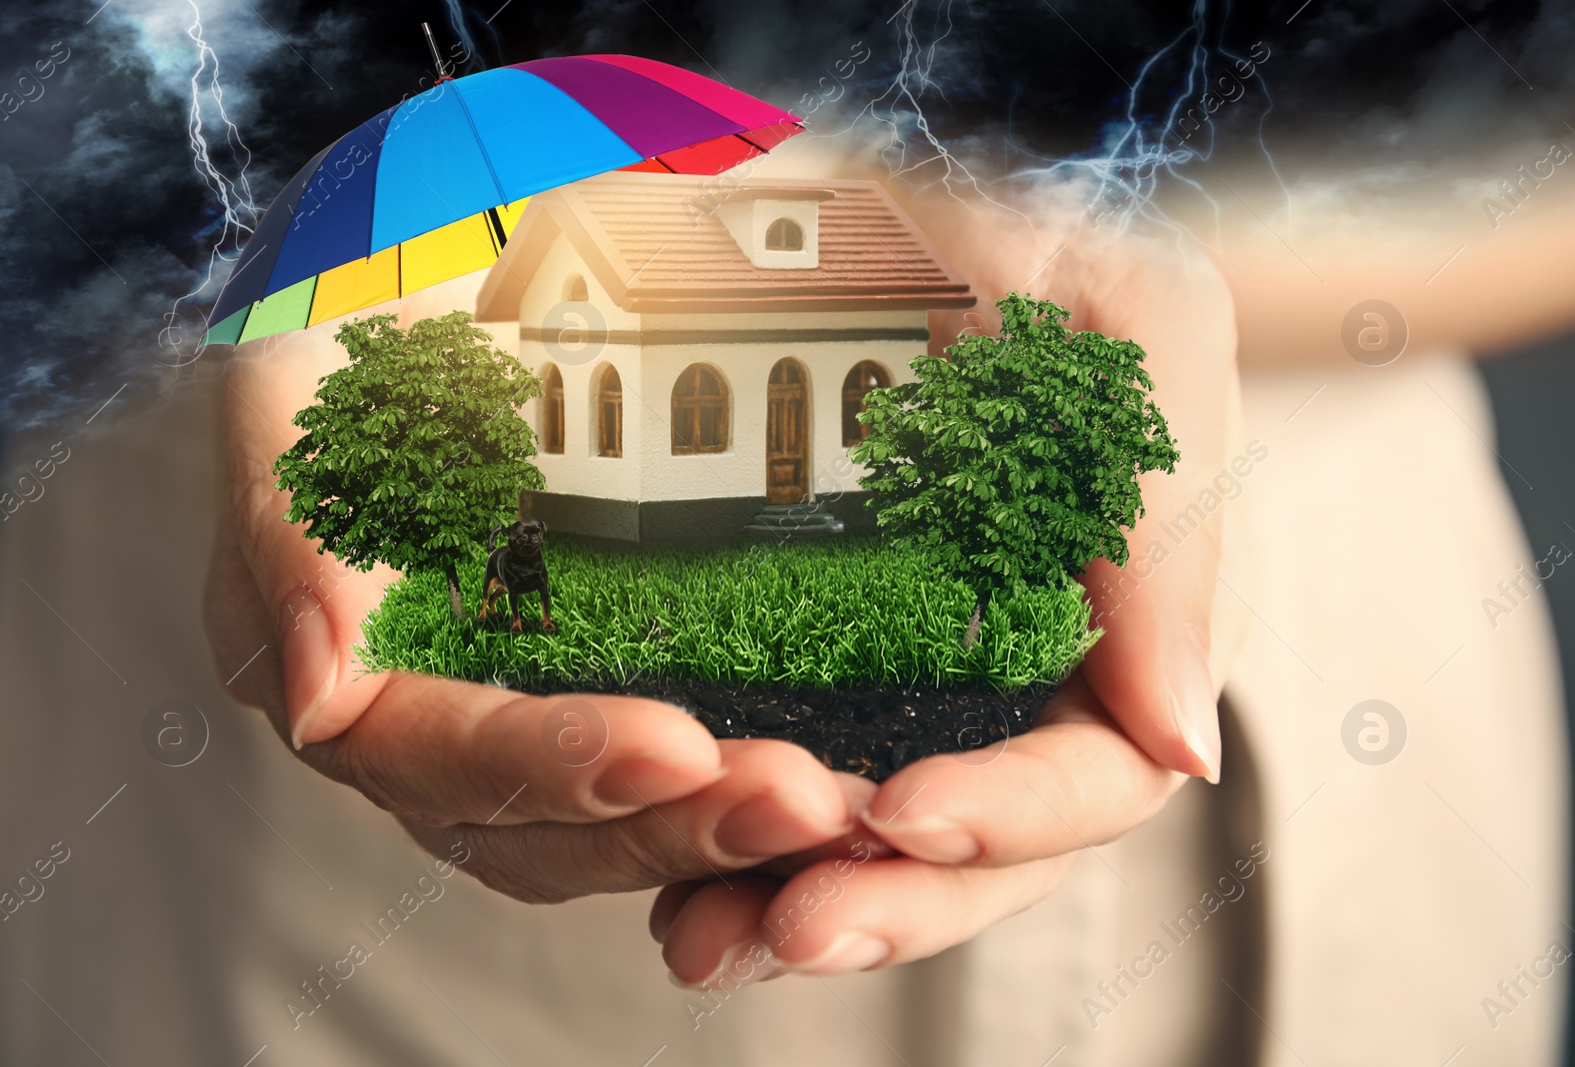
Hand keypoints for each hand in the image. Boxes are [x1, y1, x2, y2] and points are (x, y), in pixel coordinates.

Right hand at [203, 322, 855, 902]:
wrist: (430, 322)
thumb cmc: (352, 356)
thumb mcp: (292, 401)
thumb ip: (296, 533)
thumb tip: (317, 697)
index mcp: (338, 674)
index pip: (435, 756)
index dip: (547, 763)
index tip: (673, 747)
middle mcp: (425, 735)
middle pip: (537, 833)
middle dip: (667, 826)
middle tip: (794, 801)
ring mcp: (517, 731)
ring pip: (609, 833)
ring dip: (719, 830)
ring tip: (826, 809)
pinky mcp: (601, 707)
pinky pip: (666, 787)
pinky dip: (736, 797)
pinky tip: (826, 792)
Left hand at [652, 198, 1248, 981]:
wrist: (875, 161)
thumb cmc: (1025, 221)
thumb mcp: (1130, 324)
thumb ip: (1169, 522)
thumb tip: (1186, 744)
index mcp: (1123, 611)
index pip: (1098, 769)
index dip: (1014, 814)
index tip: (905, 808)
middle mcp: (1021, 662)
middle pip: (977, 845)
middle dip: (893, 900)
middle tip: (788, 926)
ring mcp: (911, 664)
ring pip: (873, 835)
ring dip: (795, 899)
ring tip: (706, 939)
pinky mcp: (806, 643)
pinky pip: (779, 769)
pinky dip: (727, 834)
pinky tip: (670, 877)